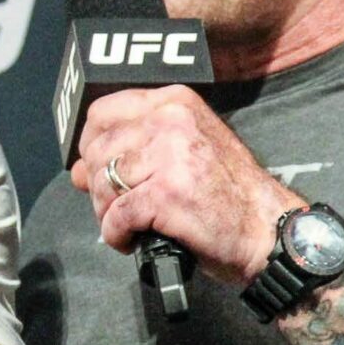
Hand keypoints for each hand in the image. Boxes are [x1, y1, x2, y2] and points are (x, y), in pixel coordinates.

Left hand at [69, 86, 300, 288]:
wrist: (267, 229)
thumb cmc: (228, 195)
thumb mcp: (185, 153)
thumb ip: (134, 151)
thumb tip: (76, 170)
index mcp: (174, 103)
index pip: (103, 112)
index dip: (91, 144)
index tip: (97, 168)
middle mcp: (170, 121)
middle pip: (97, 150)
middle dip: (96, 185)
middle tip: (116, 207)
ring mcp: (168, 156)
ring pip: (101, 183)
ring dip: (106, 212)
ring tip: (128, 225)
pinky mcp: (166, 194)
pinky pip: (116, 215)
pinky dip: (116, 235)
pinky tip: (132, 240)